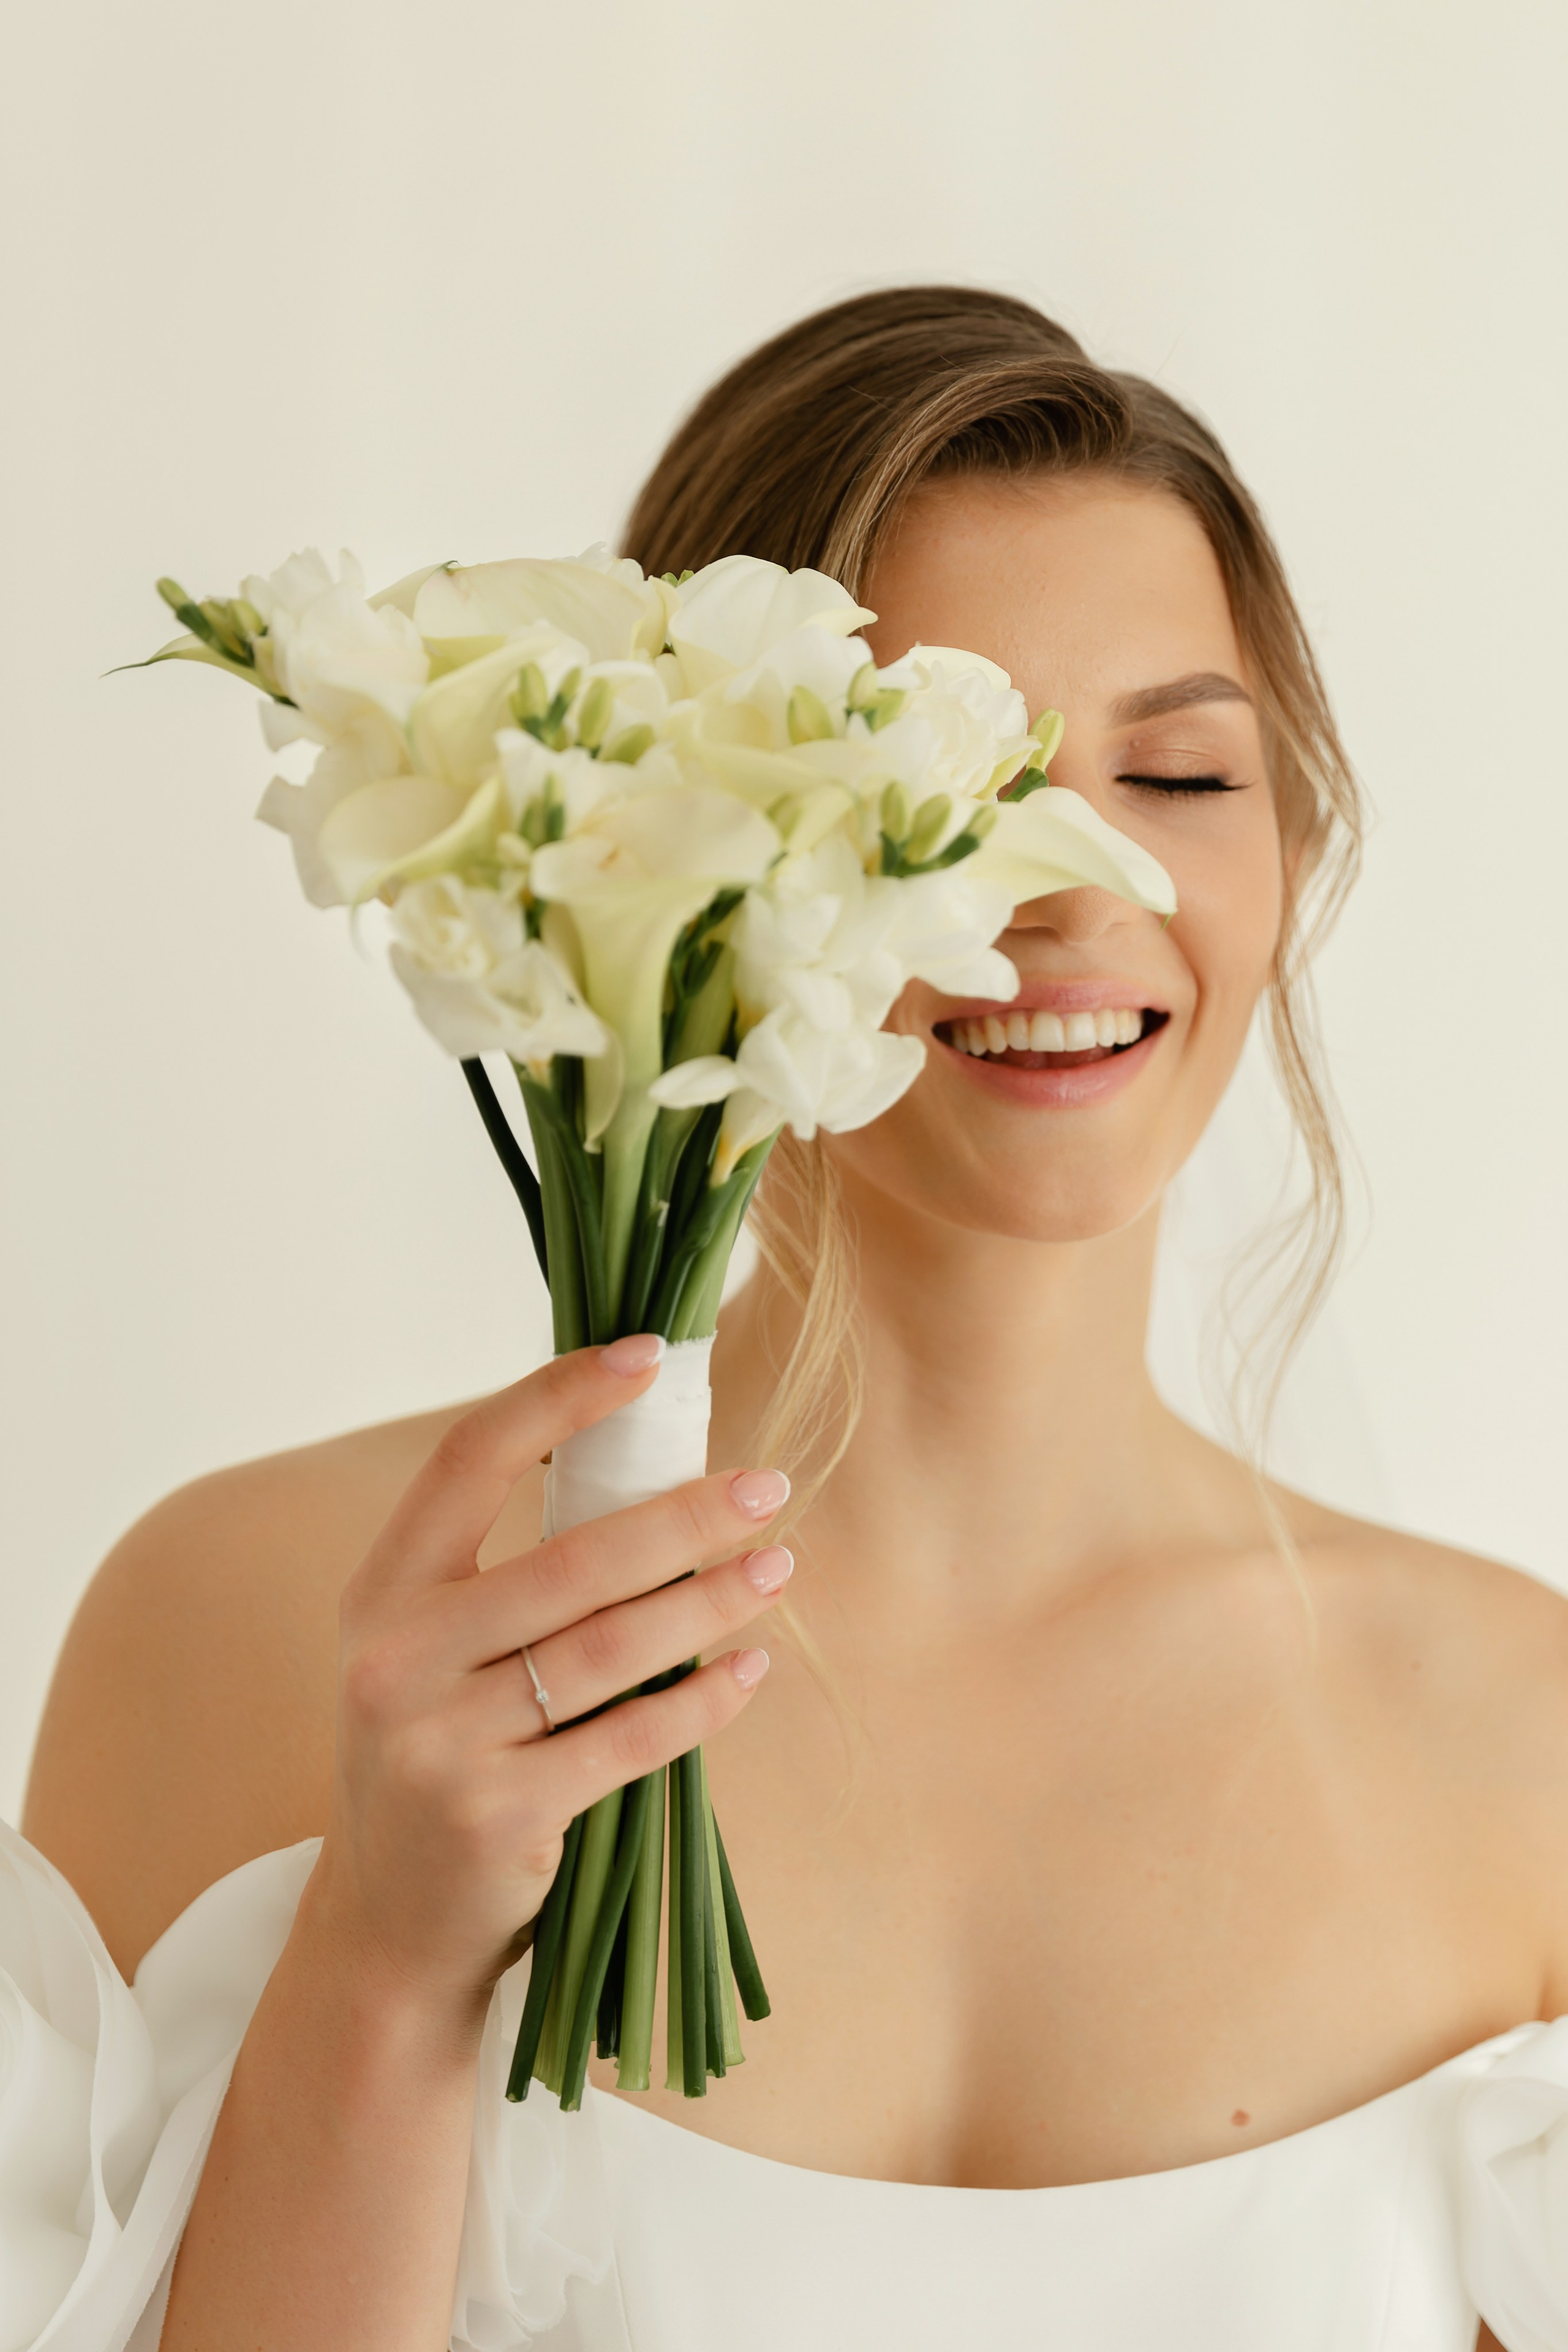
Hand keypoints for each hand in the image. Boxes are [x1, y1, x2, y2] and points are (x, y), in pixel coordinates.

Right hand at [307, 1336, 790, 2018]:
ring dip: (712, 1601)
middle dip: (684, 1516)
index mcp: (382, 1591)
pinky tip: (750, 1668)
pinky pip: (628, 1741)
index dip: (561, 1397)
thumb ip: (507, 1573)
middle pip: (571, 1557)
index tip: (648, 1358)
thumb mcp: (434, 1651)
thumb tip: (651, 1470)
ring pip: (612, 1648)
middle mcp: (398, 1658)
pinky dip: (701, 1701)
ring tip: (779, 1567)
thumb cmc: (441, 1752)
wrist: (390, 1923)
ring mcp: (443, 1743)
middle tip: (767, 1487)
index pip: (471, 1455)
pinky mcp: (499, 1817)